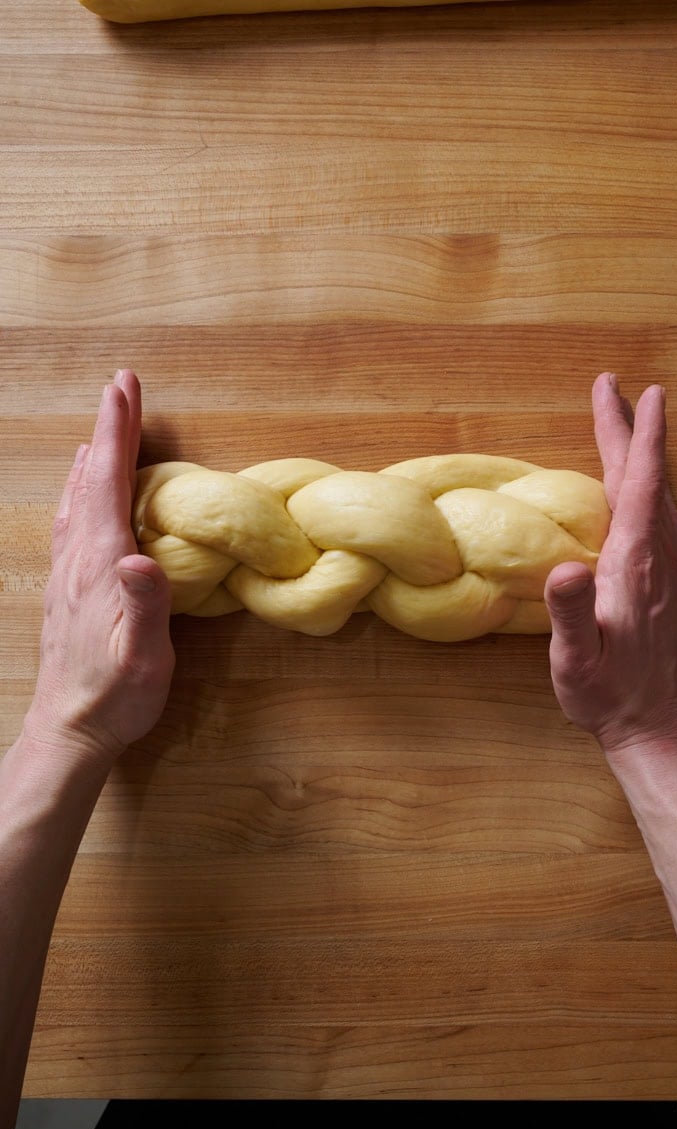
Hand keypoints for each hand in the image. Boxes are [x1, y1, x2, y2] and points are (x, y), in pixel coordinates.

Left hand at [26, 371, 174, 761]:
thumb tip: (141, 558)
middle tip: (120, 387)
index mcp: (102, 564)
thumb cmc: (115, 696)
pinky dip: (80, 494)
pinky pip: (73, 524)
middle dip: (109, 430)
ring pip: (78, 499)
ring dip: (94, 459)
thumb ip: (145, 605)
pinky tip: (79, 497)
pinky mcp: (68, 589)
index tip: (124, 387)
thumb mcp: (144, 657)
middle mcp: (79, 559)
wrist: (70, 730)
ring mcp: (69, 573)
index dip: (119, 432)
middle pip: (92, 480)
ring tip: (101, 431)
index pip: (111, 484)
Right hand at [543, 373, 676, 755]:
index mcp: (634, 566)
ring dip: (641, 456)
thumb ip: (569, 613)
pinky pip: (661, 520)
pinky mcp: (672, 586)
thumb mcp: (575, 660)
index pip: (639, 485)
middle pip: (648, 480)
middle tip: (616, 388)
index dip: (638, 436)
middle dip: (630, 431)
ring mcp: (671, 572)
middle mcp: (660, 559)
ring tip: (623, 425)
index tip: (641, 392)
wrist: (656, 728)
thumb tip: (562, 567)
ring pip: (658, 497)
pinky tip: (637, 491)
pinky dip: (647, 487)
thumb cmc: (607, 696)